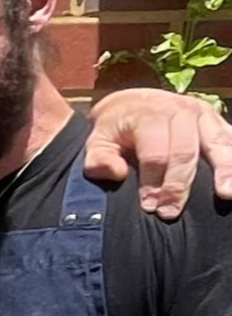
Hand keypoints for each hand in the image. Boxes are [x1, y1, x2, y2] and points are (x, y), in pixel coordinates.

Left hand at [84, 87, 231, 217]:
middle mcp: (182, 111)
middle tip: (170, 212)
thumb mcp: (98, 140)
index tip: (149, 206)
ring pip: (218, 144)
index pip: (155, 153)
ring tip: (225, 194)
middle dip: (179, 186)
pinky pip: (231, 140)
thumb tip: (116, 172)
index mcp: (151, 114)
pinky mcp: (218, 123)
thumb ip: (99, 157)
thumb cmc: (117, 129)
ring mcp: (204, 116)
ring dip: (224, 170)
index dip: (153, 182)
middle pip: (186, 152)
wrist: (135, 103)